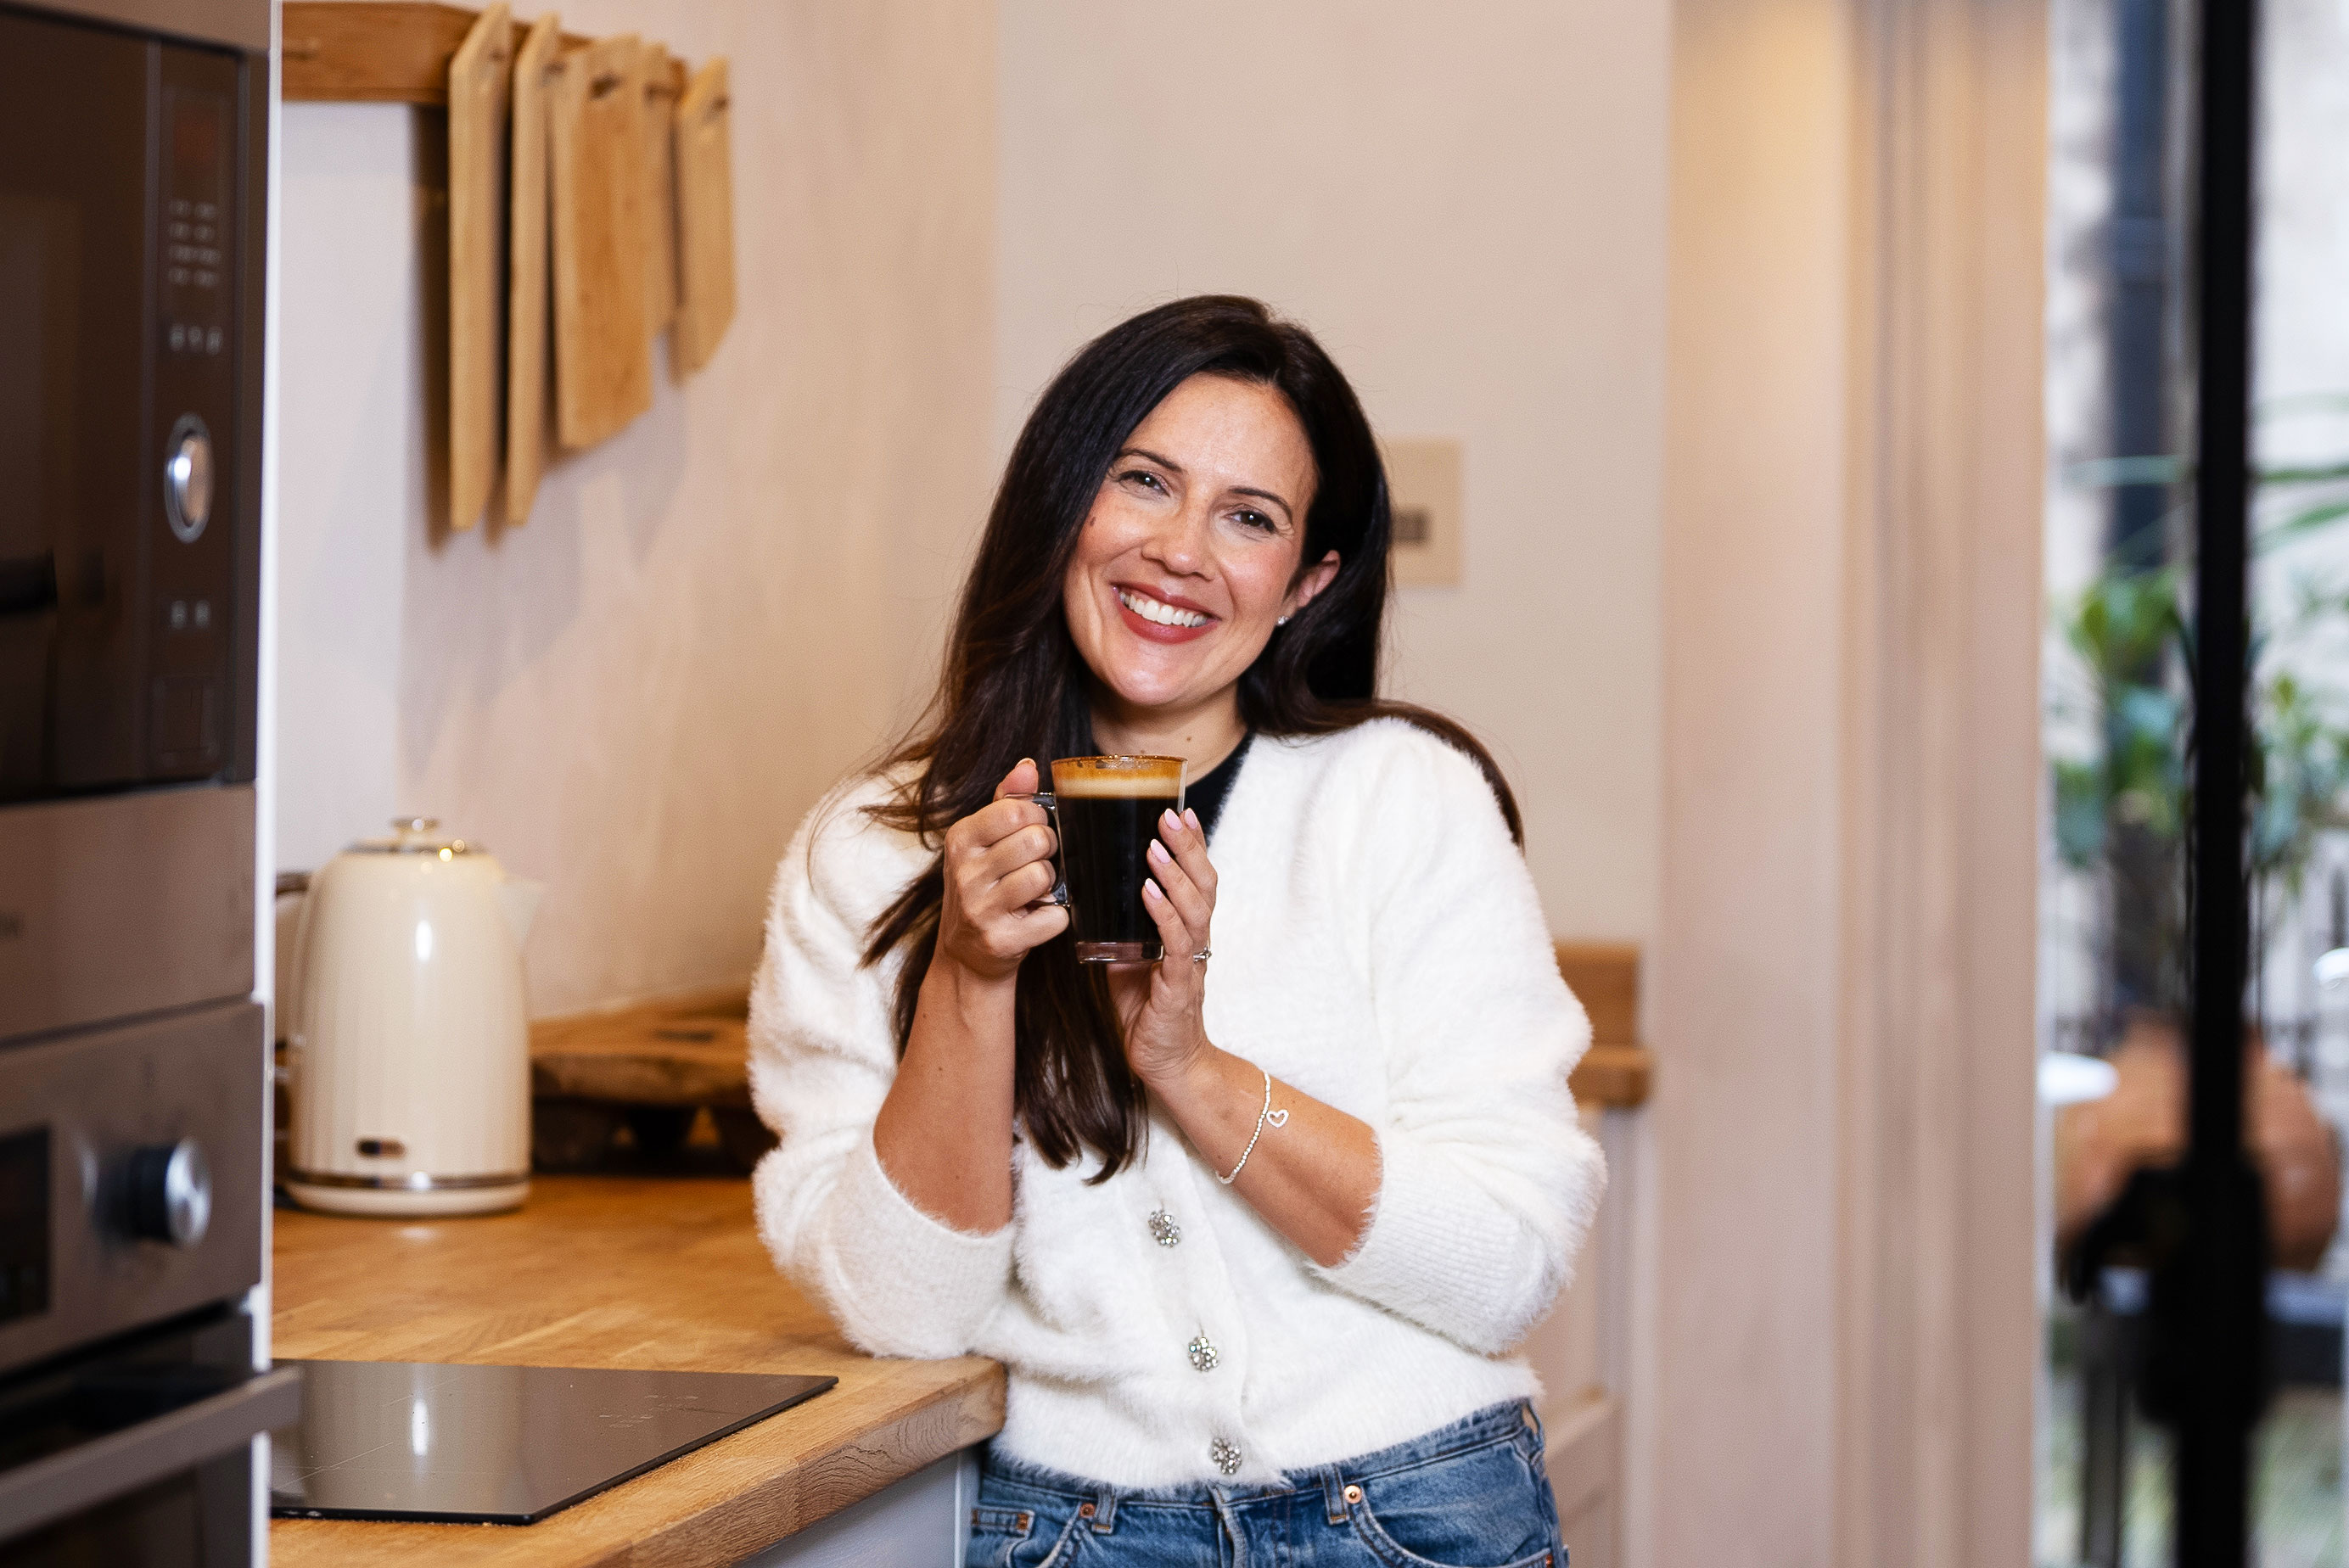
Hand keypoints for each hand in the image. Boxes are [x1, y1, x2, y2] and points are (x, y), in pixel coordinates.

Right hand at [933, 759, 1068, 982]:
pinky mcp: (1000, 941)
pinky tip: (1037, 917)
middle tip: (1037, 863)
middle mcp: (965, 873)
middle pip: (1036, 842)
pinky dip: (1055, 917)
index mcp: (960, 840)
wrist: (965, 955)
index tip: (1033, 832)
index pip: (1018, 811)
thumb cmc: (983, 887)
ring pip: (1044, 877)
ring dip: (1051, 884)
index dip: (1039, 819)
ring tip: (1035, 891)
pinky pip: (1054, 917)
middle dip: (1048, 851)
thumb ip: (1008, 802)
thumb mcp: (983, 842)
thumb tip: (1028, 768)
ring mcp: (980, 910)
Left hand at [1105, 806, 1217, 1085]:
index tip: (1181, 812)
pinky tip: (1149, 894)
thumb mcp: (1130, 957)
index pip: (1196, 879)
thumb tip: (1095, 895)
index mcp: (1186, 930)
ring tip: (1156, 847)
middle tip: (1168, 816)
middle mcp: (1196, 940)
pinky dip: (1163, 915)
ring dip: (1175, 875)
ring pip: (1194, 909)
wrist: (1165, 1062)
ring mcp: (1190, 962)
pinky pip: (1175, 944)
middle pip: (1204, 884)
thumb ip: (1123, 928)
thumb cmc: (1148, 1009)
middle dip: (1188, 848)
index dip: (1192, 846)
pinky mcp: (1178, 985)